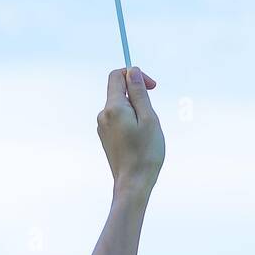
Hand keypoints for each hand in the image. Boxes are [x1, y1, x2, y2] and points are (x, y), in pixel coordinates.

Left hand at [97, 66, 164, 200]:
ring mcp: (103, 127)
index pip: (116, 76)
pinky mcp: (106, 137)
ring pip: (121, 107)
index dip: (134, 75)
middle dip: (138, 97)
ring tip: (146, 132)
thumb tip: (132, 71)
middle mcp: (103, 115)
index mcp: (113, 107)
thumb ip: (139, 93)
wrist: (133, 183)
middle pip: (119, 92)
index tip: (151, 86)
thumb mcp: (148, 118)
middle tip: (152, 117)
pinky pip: (119, 120)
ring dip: (136, 111)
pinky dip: (131, 122)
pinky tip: (139, 139)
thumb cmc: (145, 152)